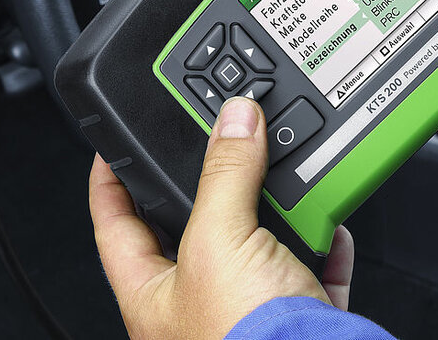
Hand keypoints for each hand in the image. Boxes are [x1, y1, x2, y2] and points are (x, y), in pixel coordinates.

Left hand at [89, 97, 354, 338]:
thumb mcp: (220, 242)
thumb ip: (225, 176)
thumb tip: (233, 121)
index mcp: (153, 294)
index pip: (113, 223)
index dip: (109, 179)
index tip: (115, 144)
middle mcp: (198, 303)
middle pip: (196, 225)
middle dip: (213, 186)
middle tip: (221, 144)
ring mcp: (250, 310)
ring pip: (258, 241)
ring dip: (276, 209)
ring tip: (281, 177)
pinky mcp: (299, 316)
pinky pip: (310, 264)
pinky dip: (323, 239)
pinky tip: (328, 222)